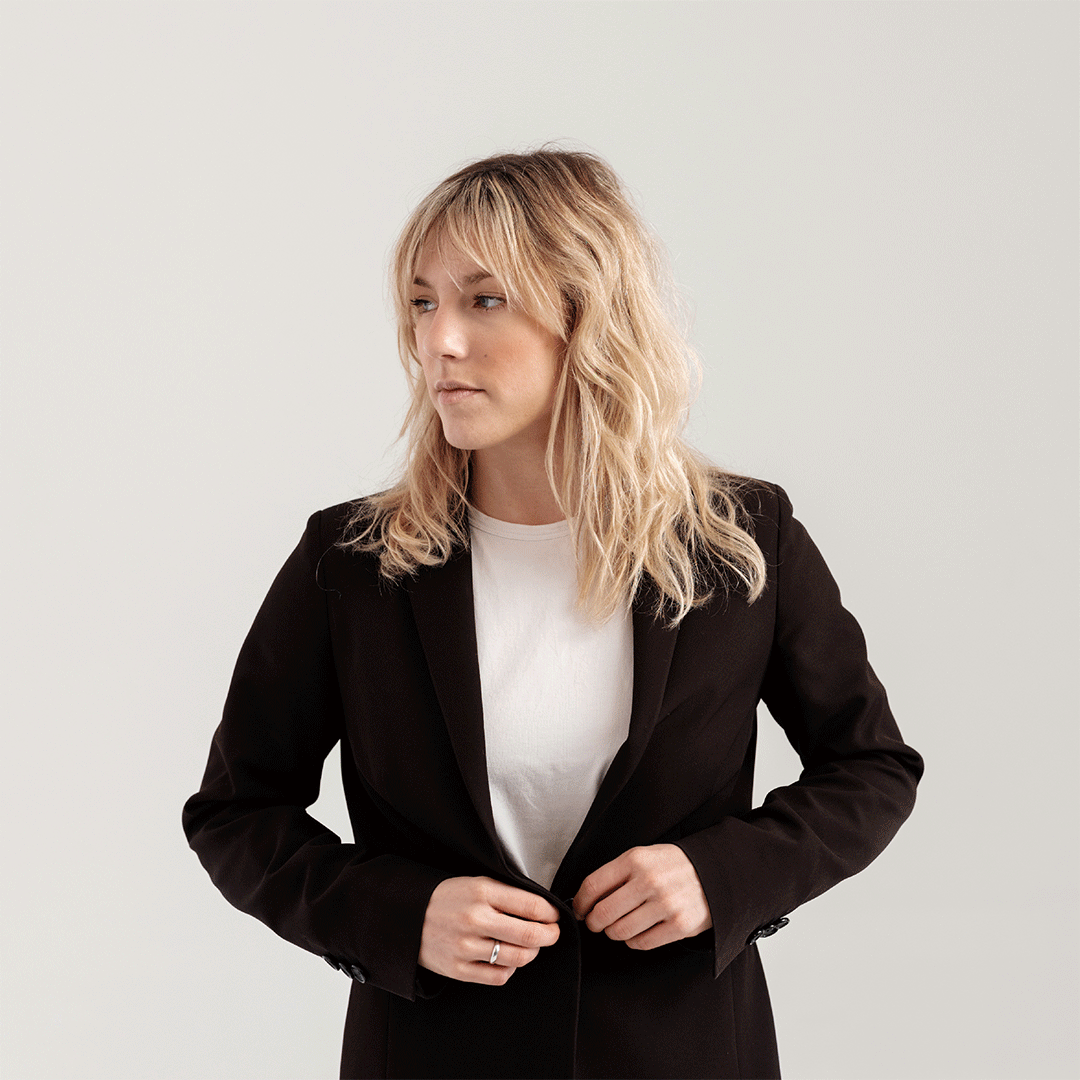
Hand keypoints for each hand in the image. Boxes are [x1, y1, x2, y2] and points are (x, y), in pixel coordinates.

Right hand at [418, 876, 560, 984]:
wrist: (408, 916)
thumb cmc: (448, 898)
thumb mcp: (477, 883)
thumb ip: (508, 894)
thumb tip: (543, 909)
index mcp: (483, 892)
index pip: (532, 906)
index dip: (551, 914)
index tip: (554, 916)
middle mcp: (475, 919)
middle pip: (530, 935)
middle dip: (550, 936)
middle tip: (552, 933)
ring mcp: (466, 947)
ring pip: (518, 958)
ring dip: (532, 953)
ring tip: (530, 946)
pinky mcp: (458, 969)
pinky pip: (498, 976)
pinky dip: (510, 969)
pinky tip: (508, 959)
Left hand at [572, 844, 711, 949]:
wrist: (715, 872)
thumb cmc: (671, 866)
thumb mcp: (643, 856)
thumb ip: (616, 874)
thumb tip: (585, 900)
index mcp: (635, 859)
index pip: (592, 886)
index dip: (579, 903)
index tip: (579, 910)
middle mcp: (649, 881)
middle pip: (603, 913)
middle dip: (594, 923)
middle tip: (596, 923)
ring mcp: (665, 904)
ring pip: (620, 932)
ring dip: (614, 933)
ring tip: (619, 926)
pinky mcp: (679, 926)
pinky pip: (641, 943)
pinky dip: (633, 941)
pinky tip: (638, 931)